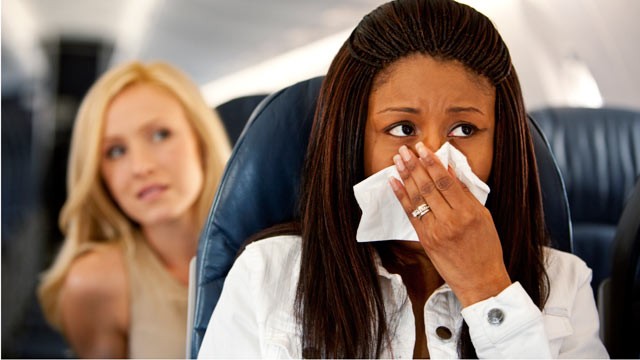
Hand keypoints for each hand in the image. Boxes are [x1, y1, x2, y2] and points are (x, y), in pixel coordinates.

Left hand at [389, 142, 510, 306]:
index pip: (445, 181)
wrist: (480, 280)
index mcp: (467, 212)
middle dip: (414, 165)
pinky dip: (401, 197)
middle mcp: (450, 221)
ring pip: (417, 198)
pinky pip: (410, 214)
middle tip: (405, 150)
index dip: (432, 163)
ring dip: (405, 177)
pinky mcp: (425, 240)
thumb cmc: (486, 248)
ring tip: (397, 160)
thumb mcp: (483, 217)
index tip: (423, 149)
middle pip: (428, 187)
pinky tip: (394, 182)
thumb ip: (465, 193)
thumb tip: (449, 170)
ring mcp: (435, 231)